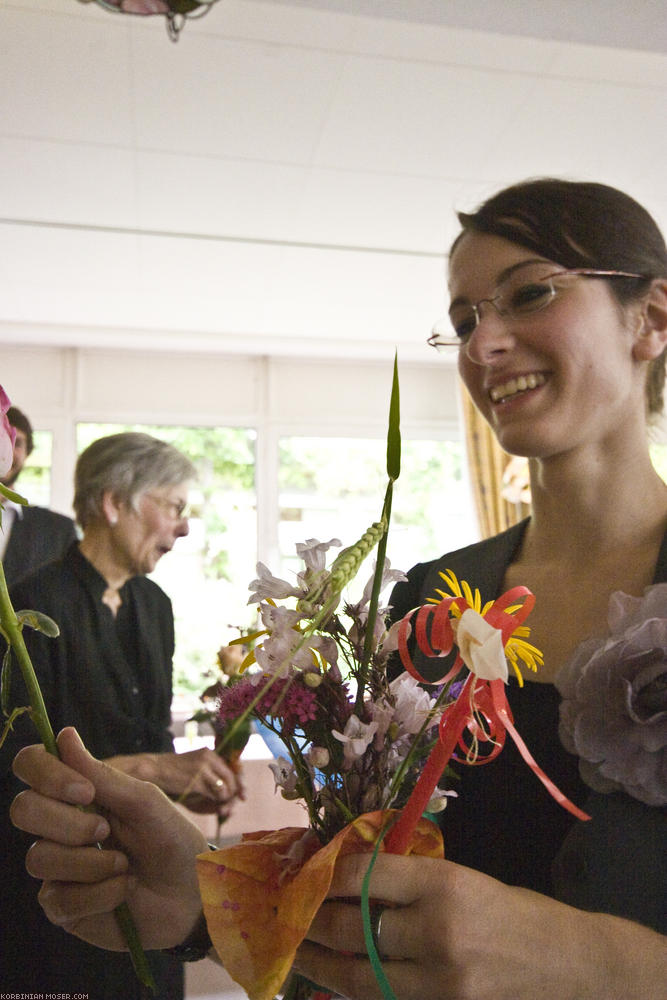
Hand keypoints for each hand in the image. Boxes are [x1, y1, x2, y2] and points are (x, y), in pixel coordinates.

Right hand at [10, 727, 207, 951]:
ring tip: (124, 865)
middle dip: (67, 823)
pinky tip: (124, 890)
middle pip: (23, 810)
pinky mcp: (62, 907)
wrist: (191, 893)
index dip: (46, 774)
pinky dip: (100, 893)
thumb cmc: (171, 839)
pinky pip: (59, 899)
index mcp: (76, 793)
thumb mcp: (143, 802)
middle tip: (105, 831)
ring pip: (39, 857)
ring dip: (90, 863)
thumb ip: (102, 776)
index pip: (32, 767)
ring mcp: (57, 867)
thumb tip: (64, 736)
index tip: (84, 792)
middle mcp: (58, 826)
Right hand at [109, 746, 243, 814]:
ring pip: (225, 789)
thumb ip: (211, 781)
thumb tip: (230, 801)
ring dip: (224, 802)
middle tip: (229, 809)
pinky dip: (216, 804)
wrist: (152, 771)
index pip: (232, 768)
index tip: (242, 796)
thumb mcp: (194, 771)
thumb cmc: (172, 776)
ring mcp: (203, 768)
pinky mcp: (197, 780)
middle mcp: (209, 757)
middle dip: (233, 796)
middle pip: (232, 779)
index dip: (239, 783)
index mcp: (209, 753)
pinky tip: (213, 809)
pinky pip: (215, 795)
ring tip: (220, 811)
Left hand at [294, 852, 666, 999]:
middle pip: (353, 927)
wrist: (569, 965)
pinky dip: (354, 991)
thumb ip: (411, 879)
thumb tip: (351, 874)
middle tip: (286, 914)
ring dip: (320, 963)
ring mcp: (439, 979)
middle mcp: (436, 929)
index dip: (327, 876)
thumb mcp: (465, 879)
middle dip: (312, 921)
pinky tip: (334, 981)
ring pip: (359, 974)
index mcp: (443, 882)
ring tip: (295, 952)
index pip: (365, 877)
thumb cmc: (514, 913)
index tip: (305, 874)